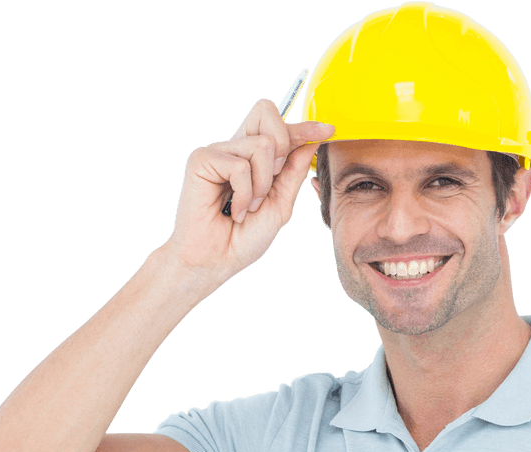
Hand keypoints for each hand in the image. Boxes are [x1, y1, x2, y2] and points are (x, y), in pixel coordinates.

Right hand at [164, 97, 334, 281]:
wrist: (215, 261)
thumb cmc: (242, 239)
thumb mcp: (279, 206)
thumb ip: (293, 174)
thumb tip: (310, 143)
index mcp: (253, 159)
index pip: (279, 129)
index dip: (304, 127)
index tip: (328, 129)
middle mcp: (235, 149)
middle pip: (266, 112)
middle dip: (283, 144)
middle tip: (273, 181)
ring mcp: (218, 152)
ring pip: (262, 144)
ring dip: (263, 184)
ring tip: (249, 207)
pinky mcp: (202, 159)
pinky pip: (240, 165)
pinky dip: (244, 194)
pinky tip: (235, 211)